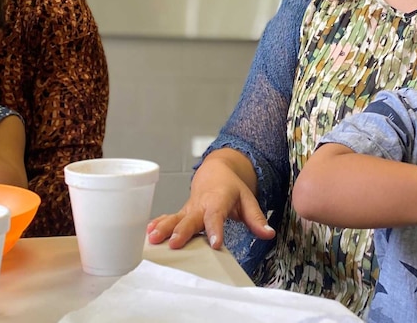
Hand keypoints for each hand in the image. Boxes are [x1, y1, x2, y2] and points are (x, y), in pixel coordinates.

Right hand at [146, 153, 274, 249]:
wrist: (215, 171)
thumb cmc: (232, 188)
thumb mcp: (248, 200)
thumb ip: (257, 218)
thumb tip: (269, 234)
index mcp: (218, 200)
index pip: (217, 216)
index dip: (216, 230)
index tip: (215, 244)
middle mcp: (201, 204)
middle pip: (191, 219)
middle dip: (182, 231)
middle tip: (175, 244)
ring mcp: (189, 209)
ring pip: (175, 218)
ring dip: (164, 228)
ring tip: (153, 239)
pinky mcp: (182, 213)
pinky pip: (168, 218)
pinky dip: (157, 224)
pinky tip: (147, 233)